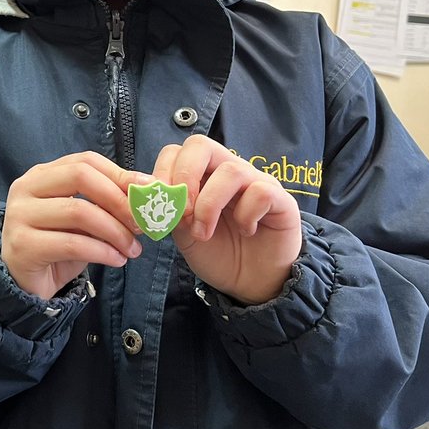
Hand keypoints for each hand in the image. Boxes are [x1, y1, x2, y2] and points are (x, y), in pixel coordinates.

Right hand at [1, 151, 144, 298]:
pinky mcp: (23, 245)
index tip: (148, 191)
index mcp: (41, 175)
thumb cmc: (56, 246)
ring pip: (79, 211)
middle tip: (142, 222)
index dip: (119, 174)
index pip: (84, 161)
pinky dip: (103, 252)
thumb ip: (103, 203)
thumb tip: (145, 193)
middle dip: (118, 199)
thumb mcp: (82, 220)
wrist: (24, 283)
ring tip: (132, 248)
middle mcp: (26, 188)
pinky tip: (117, 260)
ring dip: (115, 231)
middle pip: (80, 177)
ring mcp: (20, 215)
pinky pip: (72, 244)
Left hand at [155, 135, 302, 304]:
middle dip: (183, 177)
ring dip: (209, 204)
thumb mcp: (182, 232)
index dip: (162, 174)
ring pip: (231, 170)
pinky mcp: (281, 199)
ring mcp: (256, 182)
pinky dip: (246, 214)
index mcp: (201, 174)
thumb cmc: (216, 252)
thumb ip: (168, 209)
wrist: (251, 283)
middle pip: (201, 145)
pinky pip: (261, 192)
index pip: (176, 151)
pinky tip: (245, 231)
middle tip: (181, 212)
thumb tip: (147, 191)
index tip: (159, 207)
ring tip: (203, 233)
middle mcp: (228, 170)